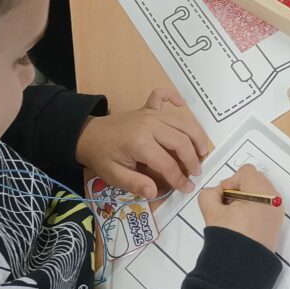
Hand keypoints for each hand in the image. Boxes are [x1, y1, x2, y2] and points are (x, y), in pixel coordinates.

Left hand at [75, 88, 212, 198]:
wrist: (87, 135)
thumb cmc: (101, 156)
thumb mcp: (114, 175)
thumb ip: (135, 184)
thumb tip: (154, 193)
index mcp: (140, 143)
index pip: (167, 163)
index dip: (179, 178)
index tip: (187, 188)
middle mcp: (149, 125)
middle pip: (180, 140)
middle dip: (192, 159)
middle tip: (196, 172)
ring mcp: (150, 114)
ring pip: (181, 121)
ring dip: (196, 135)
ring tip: (202, 150)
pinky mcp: (147, 108)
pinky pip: (162, 96)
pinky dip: (173, 96)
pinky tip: (182, 103)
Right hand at [198, 164, 283, 252]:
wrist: (242, 268)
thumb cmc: (230, 237)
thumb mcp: (211, 211)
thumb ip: (209, 194)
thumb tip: (218, 193)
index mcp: (263, 193)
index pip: (245, 172)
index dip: (231, 182)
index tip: (224, 199)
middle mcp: (275, 199)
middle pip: (254, 179)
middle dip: (238, 189)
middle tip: (228, 207)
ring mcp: (277, 210)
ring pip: (259, 191)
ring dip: (245, 198)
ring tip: (235, 217)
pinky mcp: (276, 221)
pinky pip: (264, 203)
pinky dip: (253, 207)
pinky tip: (243, 223)